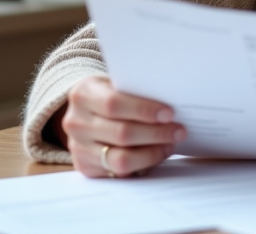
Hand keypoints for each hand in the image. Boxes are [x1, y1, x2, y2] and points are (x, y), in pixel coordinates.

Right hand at [58, 75, 186, 177]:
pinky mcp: (86, 167)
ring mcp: (78, 148)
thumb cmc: (109, 94)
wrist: (84, 113)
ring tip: (170, 144)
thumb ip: (135, 90)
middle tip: (179, 131)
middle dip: (156, 133)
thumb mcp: (115, 83)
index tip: (169, 113)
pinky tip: (156, 154)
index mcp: (82, 94)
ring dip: (152, 153)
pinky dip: (142, 164)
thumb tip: (170, 104)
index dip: (143, 110)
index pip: (113, 104)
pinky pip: (119, 172)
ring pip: (121, 158)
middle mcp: (76, 122)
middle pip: (121, 133)